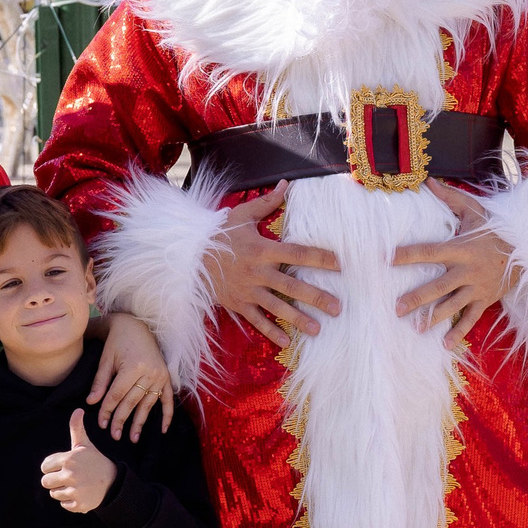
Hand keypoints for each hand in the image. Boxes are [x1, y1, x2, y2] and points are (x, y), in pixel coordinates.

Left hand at [41, 411, 116, 513]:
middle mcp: (71, 475)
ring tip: (76, 485)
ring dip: (62, 491)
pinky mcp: (79, 505)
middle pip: (45, 482)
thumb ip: (76, 428)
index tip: (64, 466)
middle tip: (69, 477)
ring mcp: (75, 491)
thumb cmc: (95, 461)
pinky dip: (70, 501)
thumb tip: (78, 409)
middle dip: (55, 480)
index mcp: (69, 459)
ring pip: (54, 494)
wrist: (113, 482)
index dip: (52, 467)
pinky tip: (80, 494)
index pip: (44, 467)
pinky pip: (63, 504)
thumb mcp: (84, 445)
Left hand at [89, 313, 173, 440]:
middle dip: (122, 420)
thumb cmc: (117, 342)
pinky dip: (167, 414)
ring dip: (141, 422)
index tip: (101, 424)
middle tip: (114, 436)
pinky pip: (167, 398)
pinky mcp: (166, 376)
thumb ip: (100, 382)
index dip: (108, 410)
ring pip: (148, 403)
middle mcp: (149, 372)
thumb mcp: (106, 360)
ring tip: (133, 437)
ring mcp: (160, 375)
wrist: (135, 326)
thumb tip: (91, 402)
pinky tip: (163, 429)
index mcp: (133, 366)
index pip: (117, 395)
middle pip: (132, 401)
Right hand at [201, 182, 341, 346]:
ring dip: (298, 319)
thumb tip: (286, 185)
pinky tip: (287, 342)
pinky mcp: (238, 304)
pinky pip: (256, 320)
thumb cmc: (219, 234)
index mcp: (262, 249)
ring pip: (277, 307)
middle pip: (292, 286)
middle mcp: (258, 272)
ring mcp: (248, 291)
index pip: (297, 253)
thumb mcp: (241, 216)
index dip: (319, 258)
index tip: (339, 264)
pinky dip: (271, 331)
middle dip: (316, 297)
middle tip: (337, 308)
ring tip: (318, 329)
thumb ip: (267, 203)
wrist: (189, 256)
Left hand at [391, 181, 512, 348]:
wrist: (527, 251)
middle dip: (418, 298)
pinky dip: (459, 332)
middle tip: (397, 308)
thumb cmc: (494, 229)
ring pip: (453, 305)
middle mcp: (467, 270)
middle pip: (439, 286)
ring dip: (434, 318)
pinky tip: (444, 345)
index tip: (388, 259)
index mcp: (461, 248)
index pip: (431, 252)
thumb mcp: (475, 210)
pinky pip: (471, 318)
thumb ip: (450, 198)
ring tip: (416, 328)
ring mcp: (477, 288)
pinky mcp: (485, 300)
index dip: (410, 254)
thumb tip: (428, 181)